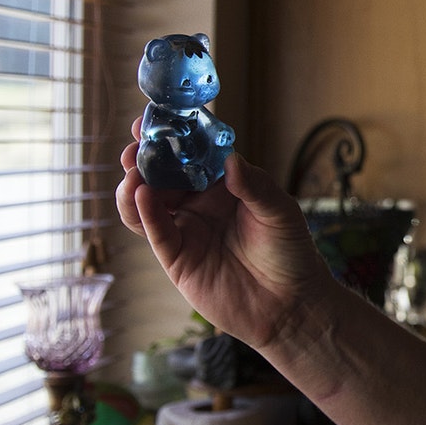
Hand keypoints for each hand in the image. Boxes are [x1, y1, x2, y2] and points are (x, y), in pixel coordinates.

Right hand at [116, 117, 332, 349]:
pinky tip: (142, 195)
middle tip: (135, 145)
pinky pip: (154, 231)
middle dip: (145, 157)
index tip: (159, 119)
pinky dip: (144, 212)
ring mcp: (187, 229)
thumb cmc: (291, 254)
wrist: (291, 305)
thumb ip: (255, 187)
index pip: (193, 154)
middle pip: (163, 174)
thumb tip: (230, 160)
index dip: (175, 137)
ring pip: (148, 201)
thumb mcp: (280, 213)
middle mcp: (201, 204)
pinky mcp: (177, 258)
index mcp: (226, 186)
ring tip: (134, 170)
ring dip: (136, 183)